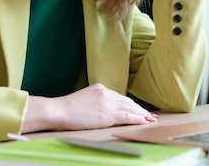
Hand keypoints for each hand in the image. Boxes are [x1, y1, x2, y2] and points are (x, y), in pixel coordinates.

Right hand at [21, 83, 156, 132]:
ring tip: (150, 118)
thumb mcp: (83, 99)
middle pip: (127, 102)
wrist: (58, 111)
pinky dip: (138, 119)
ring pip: (130, 108)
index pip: (119, 97)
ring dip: (141, 114)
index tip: (137, 108)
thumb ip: (95, 101)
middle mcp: (106, 93)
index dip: (130, 104)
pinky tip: (144, 121)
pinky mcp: (107, 115)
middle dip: (139, 108)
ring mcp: (107, 103)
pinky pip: (127, 117)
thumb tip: (101, 109)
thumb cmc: (66, 109)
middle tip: (149, 114)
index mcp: (100, 89)